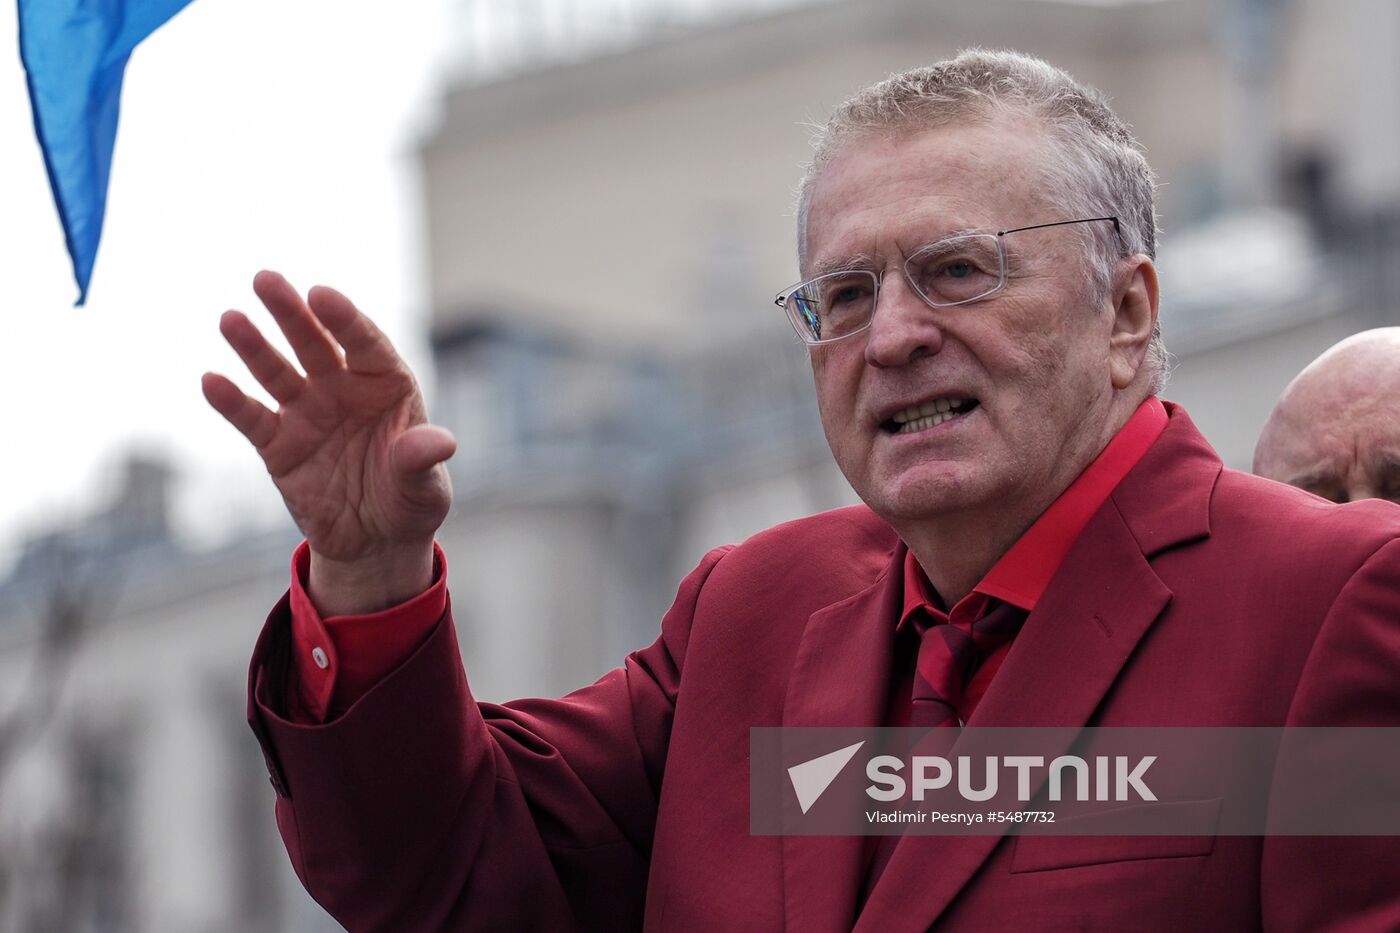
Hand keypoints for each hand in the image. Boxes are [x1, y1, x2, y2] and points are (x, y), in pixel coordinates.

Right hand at [203, 271, 455, 614]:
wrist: (375, 542)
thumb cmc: (409, 501)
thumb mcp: (424, 487)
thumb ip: (422, 459)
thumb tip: (441, 442)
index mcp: (386, 386)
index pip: (365, 344)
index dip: (345, 319)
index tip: (322, 295)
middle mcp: (343, 389)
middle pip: (315, 343)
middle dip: (292, 313)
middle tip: (266, 279)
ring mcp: (307, 413)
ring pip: (277, 372)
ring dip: (253, 346)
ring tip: (231, 319)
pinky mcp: (277, 444)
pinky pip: (252, 418)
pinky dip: (231, 401)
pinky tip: (211, 381)